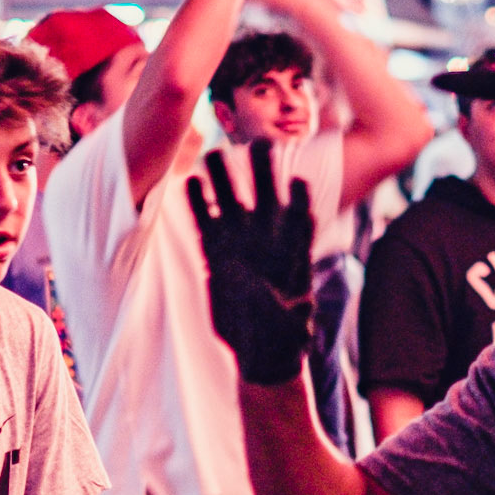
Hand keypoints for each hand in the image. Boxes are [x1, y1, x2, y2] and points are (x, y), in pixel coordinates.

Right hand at [187, 141, 314, 383]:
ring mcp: (240, 243)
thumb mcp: (295, 327)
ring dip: (224, 177)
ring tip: (213, 153)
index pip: (299, 217)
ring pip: (232, 199)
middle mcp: (266, 240)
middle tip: (260, 144)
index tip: (298, 183)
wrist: (262, 351)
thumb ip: (297, 313)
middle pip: (266, 193)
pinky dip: (198, 204)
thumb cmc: (283, 339)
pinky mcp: (214, 253)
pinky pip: (205, 221)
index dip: (300, 199)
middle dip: (264, 169)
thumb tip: (305, 310)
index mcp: (292, 251)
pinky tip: (188, 184)